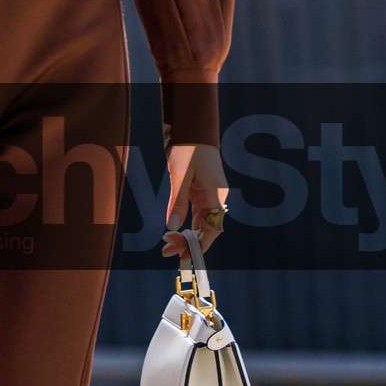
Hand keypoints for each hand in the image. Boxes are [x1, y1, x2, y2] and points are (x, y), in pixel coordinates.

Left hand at [162, 142, 227, 257]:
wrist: (193, 128)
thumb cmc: (188, 148)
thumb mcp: (179, 175)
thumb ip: (177, 201)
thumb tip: (172, 226)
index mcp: (216, 193)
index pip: (213, 228)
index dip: (201, 245)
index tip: (187, 258)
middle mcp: (216, 195)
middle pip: (207, 227)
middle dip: (190, 243)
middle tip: (169, 253)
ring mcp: (210, 193)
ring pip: (202, 221)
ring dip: (188, 235)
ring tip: (171, 247)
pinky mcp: (202, 189)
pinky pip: (198, 212)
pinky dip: (189, 224)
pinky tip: (178, 233)